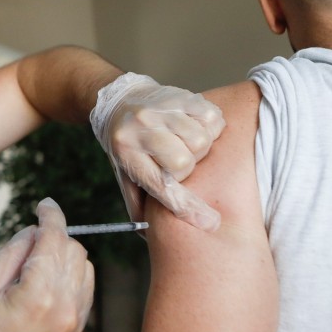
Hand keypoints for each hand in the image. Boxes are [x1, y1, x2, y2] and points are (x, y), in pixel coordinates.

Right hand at [0, 198, 93, 331]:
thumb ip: (9, 254)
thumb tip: (32, 233)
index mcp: (39, 295)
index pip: (55, 239)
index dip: (50, 215)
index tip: (45, 205)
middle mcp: (66, 306)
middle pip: (73, 249)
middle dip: (53, 238)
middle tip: (25, 248)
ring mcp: (76, 320)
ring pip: (84, 266)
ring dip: (63, 256)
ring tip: (32, 269)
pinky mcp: (77, 329)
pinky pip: (85, 287)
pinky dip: (70, 275)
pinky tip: (45, 282)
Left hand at [90, 73, 224, 230]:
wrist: (120, 101)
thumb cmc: (127, 146)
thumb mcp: (123, 174)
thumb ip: (138, 204)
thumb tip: (150, 237)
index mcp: (127, 154)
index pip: (162, 186)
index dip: (187, 208)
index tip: (209, 223)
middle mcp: (141, 130)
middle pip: (184, 161)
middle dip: (187, 166)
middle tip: (180, 160)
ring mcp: (160, 109)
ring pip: (200, 139)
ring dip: (200, 146)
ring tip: (187, 143)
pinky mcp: (179, 95)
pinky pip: (211, 116)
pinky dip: (210, 126)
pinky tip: (196, 126)